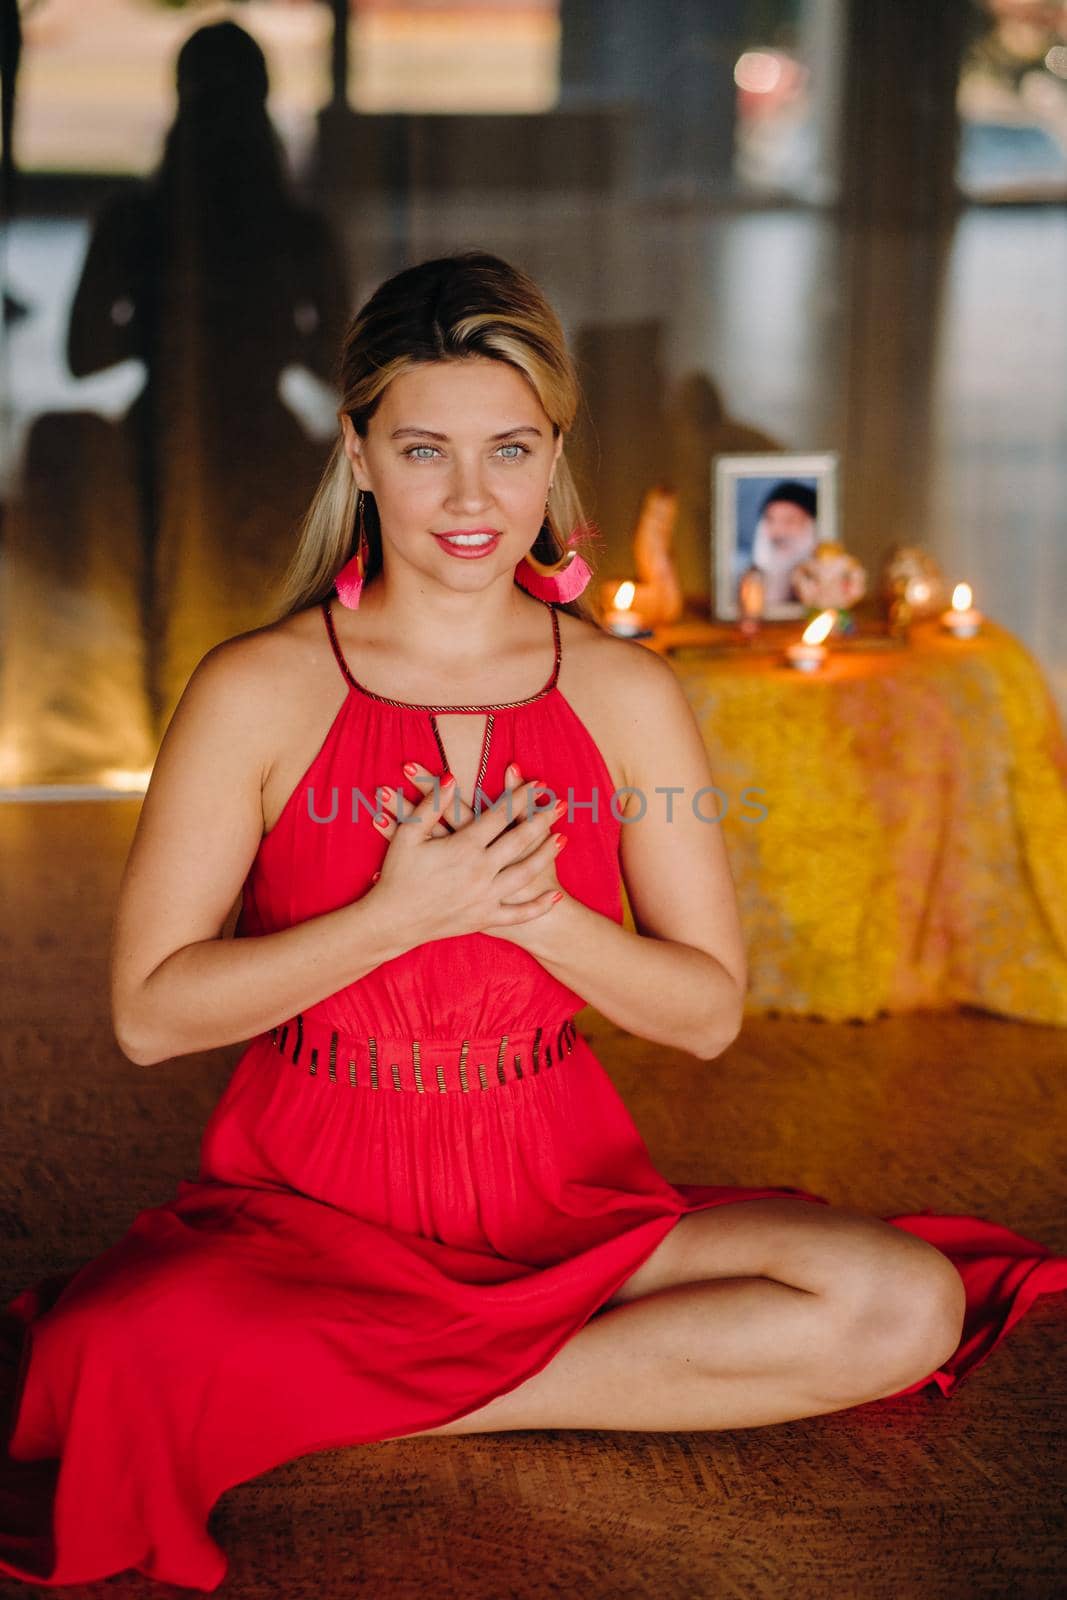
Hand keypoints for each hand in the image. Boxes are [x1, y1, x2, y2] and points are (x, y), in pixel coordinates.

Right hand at [366, 767, 565, 944]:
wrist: (393, 922)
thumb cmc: (397, 875)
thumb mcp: (408, 835)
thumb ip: (431, 805)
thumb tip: (452, 778)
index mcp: (463, 847)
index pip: (499, 815)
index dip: (520, 797)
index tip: (537, 784)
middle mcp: (480, 871)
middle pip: (519, 840)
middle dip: (541, 820)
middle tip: (561, 805)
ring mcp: (485, 897)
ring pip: (525, 873)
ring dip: (545, 855)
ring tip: (563, 839)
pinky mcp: (484, 918)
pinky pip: (517, 914)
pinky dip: (538, 907)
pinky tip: (555, 897)